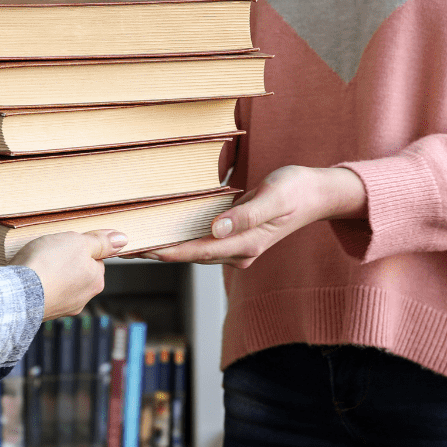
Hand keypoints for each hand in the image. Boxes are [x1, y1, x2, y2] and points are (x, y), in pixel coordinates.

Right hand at [10, 230, 127, 319]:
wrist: (16, 292)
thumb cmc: (48, 265)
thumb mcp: (78, 242)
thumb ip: (101, 241)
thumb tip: (122, 239)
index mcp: (96, 281)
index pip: (95, 259)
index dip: (80, 247)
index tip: (66, 244)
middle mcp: (82, 298)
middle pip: (77, 271)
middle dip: (65, 262)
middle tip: (50, 252)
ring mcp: (62, 308)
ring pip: (60, 283)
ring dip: (51, 274)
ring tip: (37, 265)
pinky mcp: (42, 312)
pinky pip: (44, 293)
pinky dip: (38, 285)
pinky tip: (29, 278)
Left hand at [135, 166, 366, 267]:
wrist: (319, 194)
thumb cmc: (297, 191)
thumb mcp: (274, 198)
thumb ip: (246, 215)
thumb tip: (216, 229)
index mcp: (247, 244)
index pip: (199, 251)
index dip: (170, 251)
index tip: (145, 249)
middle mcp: (240, 252)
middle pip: (192, 255)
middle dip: (161, 251)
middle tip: (127, 246)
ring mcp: (238, 248)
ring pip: (195, 250)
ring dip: (169, 246)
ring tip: (139, 239)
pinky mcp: (236, 238)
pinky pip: (203, 241)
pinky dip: (183, 237)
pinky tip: (165, 230)